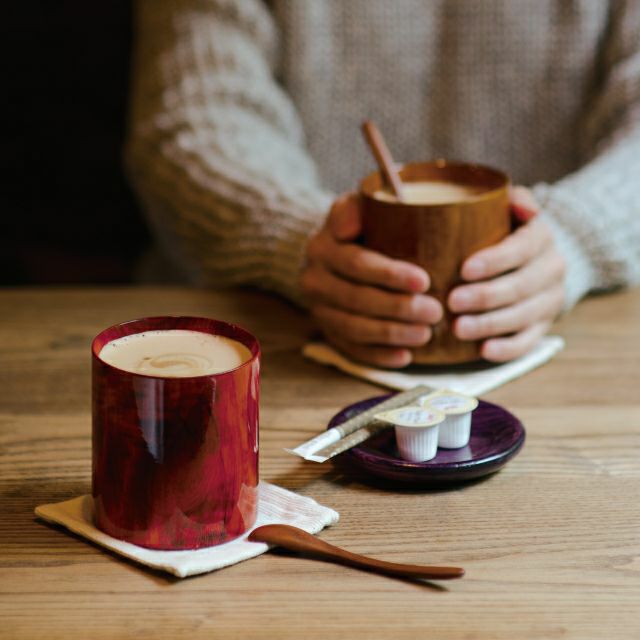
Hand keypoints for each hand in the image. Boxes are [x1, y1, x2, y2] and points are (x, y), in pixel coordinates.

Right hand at [301, 193, 442, 366]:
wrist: (331, 254)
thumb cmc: (359, 228)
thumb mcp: (354, 206)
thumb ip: (354, 206)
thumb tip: (350, 224)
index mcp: (323, 248)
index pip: (356, 263)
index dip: (390, 274)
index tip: (424, 281)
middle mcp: (315, 281)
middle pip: (357, 299)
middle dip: (398, 309)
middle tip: (434, 312)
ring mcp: (319, 310)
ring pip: (354, 328)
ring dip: (391, 334)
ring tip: (425, 334)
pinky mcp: (328, 332)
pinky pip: (351, 349)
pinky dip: (379, 356)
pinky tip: (405, 357)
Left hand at [448, 186, 565, 361]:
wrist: (538, 258)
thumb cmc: (506, 231)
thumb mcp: (510, 208)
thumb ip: (511, 200)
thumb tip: (517, 203)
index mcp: (541, 238)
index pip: (521, 249)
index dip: (494, 261)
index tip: (463, 269)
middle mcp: (552, 269)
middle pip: (520, 286)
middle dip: (485, 296)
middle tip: (452, 302)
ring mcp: (550, 300)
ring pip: (524, 316)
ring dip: (490, 325)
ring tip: (458, 329)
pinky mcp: (544, 325)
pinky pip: (529, 341)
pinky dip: (508, 349)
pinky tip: (483, 351)